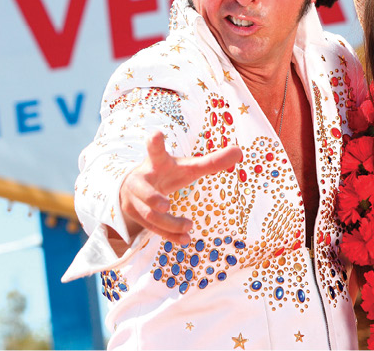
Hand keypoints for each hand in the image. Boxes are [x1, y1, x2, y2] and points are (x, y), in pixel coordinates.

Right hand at [117, 131, 242, 243]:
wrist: (133, 188)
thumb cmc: (168, 173)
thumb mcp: (187, 167)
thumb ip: (211, 162)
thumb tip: (240, 151)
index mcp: (156, 163)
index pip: (155, 151)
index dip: (154, 143)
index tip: (155, 134)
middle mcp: (141, 180)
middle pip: (144, 190)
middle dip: (153, 198)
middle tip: (166, 205)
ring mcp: (135, 199)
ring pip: (150, 215)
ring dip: (169, 223)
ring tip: (189, 226)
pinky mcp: (136, 215)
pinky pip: (152, 228)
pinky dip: (169, 235)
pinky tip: (185, 240)